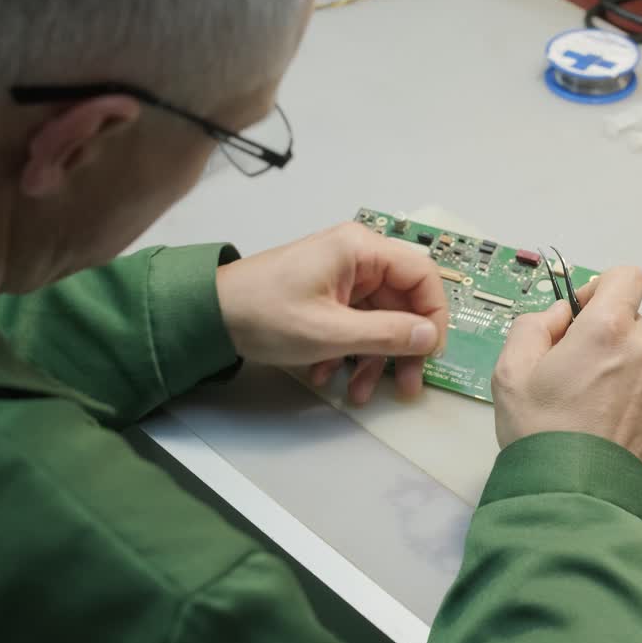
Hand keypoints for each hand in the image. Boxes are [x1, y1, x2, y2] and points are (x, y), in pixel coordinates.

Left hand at [216, 223, 447, 403]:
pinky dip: (348, 353)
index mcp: (361, 250)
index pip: (423, 274)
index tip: (430, 353)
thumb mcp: (330, 331)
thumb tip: (430, 338)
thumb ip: (386, 335)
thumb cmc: (265, 314)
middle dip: (403, 348)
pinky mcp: (327, 298)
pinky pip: (355, 325)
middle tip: (407, 386)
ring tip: (358, 393)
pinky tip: (328, 376)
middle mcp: (357, 258)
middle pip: (403, 302)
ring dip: (373, 359)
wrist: (208, 317)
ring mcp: (341, 279)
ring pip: (379, 320)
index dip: (434, 315)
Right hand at [491, 267, 641, 482]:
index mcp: (608, 330)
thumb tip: (560, 315)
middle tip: (576, 378)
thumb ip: (533, 325)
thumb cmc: (539, 433)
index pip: (627, 278)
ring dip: (625, 376)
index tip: (582, 317)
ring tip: (594, 415)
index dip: (602, 290)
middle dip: (606, 341)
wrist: (575, 501)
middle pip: (632, 325)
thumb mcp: (510, 371)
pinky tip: (615, 434)